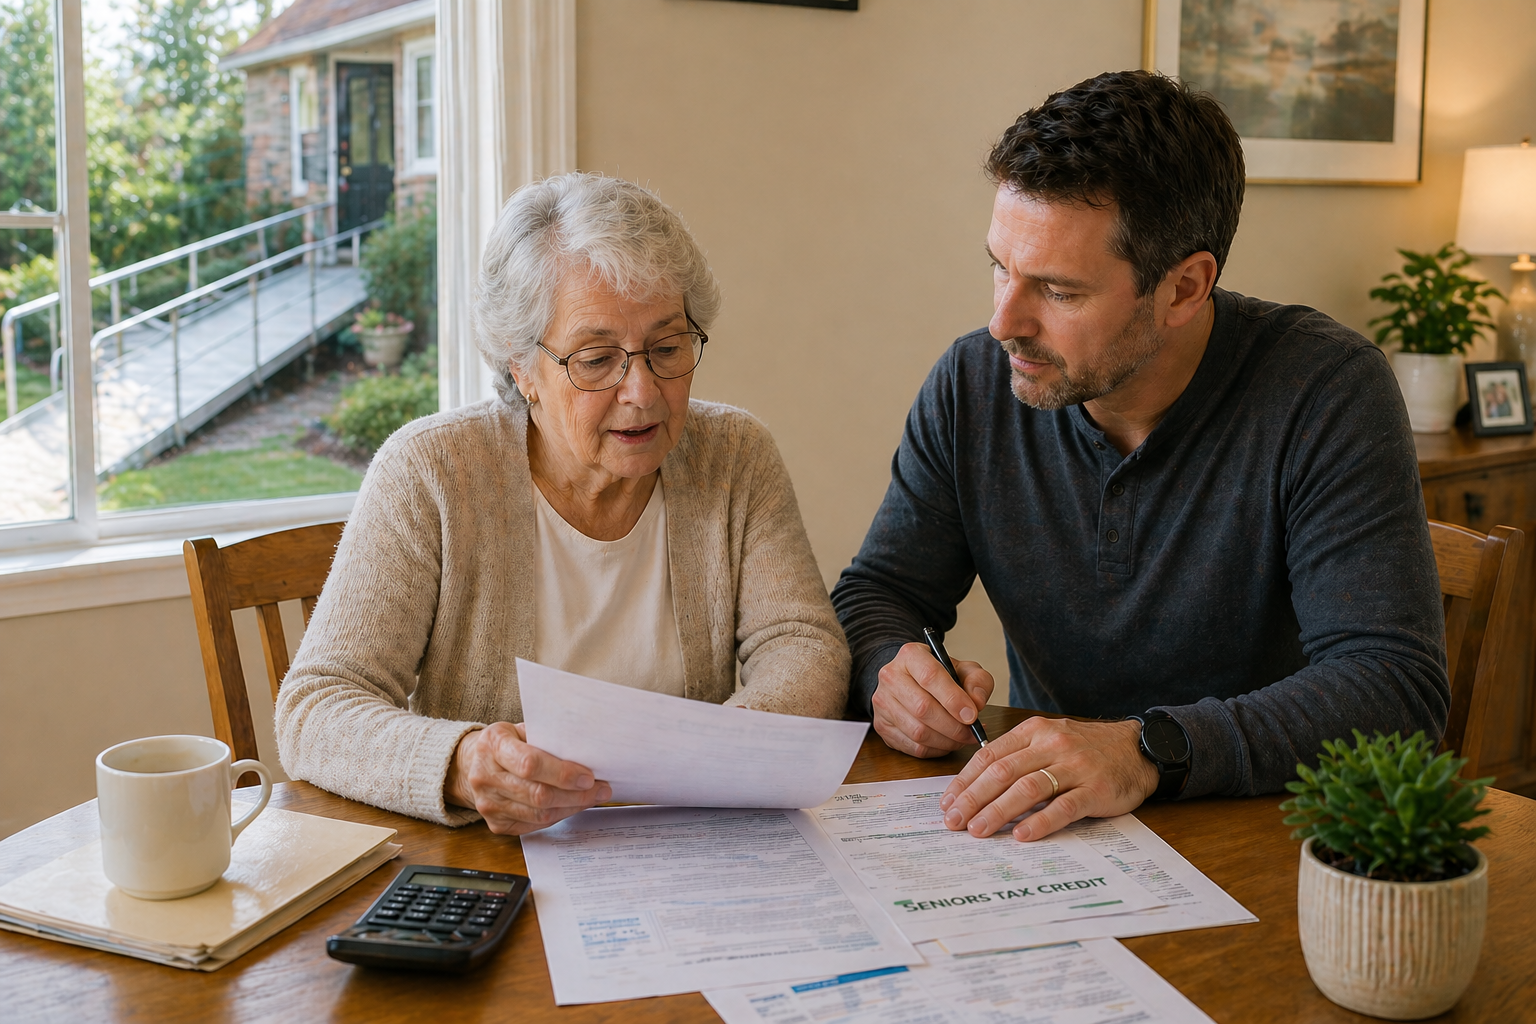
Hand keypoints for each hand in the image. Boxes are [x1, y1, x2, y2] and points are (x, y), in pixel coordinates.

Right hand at [444, 722, 611, 834]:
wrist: (473, 764)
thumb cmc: (506, 743)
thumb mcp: (520, 729)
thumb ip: (546, 738)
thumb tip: (587, 751)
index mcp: (493, 745)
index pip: (530, 764)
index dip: (563, 773)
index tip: (588, 776)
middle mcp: (485, 777)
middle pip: (538, 795)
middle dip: (575, 795)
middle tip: (601, 789)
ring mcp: (488, 804)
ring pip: (539, 815)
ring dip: (572, 807)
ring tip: (593, 798)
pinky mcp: (495, 824)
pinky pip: (534, 825)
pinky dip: (558, 816)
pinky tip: (572, 806)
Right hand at [871, 642, 994, 757]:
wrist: (912, 681)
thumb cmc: (940, 676)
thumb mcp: (964, 670)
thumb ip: (977, 681)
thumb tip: (977, 703)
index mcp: (911, 655)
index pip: (931, 676)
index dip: (954, 699)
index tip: (972, 715)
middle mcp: (891, 676)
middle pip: (923, 708)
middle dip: (953, 726)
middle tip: (971, 732)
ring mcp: (882, 702)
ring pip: (918, 731)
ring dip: (946, 741)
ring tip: (962, 738)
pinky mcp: (882, 726)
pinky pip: (912, 746)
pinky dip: (935, 750)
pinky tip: (946, 742)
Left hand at [940, 717, 1158, 840]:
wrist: (1138, 749)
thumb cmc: (1086, 750)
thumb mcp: (1049, 741)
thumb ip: (1017, 757)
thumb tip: (976, 787)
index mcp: (1034, 732)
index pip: (989, 756)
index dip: (964, 781)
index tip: (947, 802)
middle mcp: (1052, 745)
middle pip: (1003, 772)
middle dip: (973, 799)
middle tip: (954, 822)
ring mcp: (1075, 767)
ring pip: (1028, 788)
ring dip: (998, 811)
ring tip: (978, 830)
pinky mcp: (1096, 789)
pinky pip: (1063, 807)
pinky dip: (1040, 822)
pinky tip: (1022, 835)